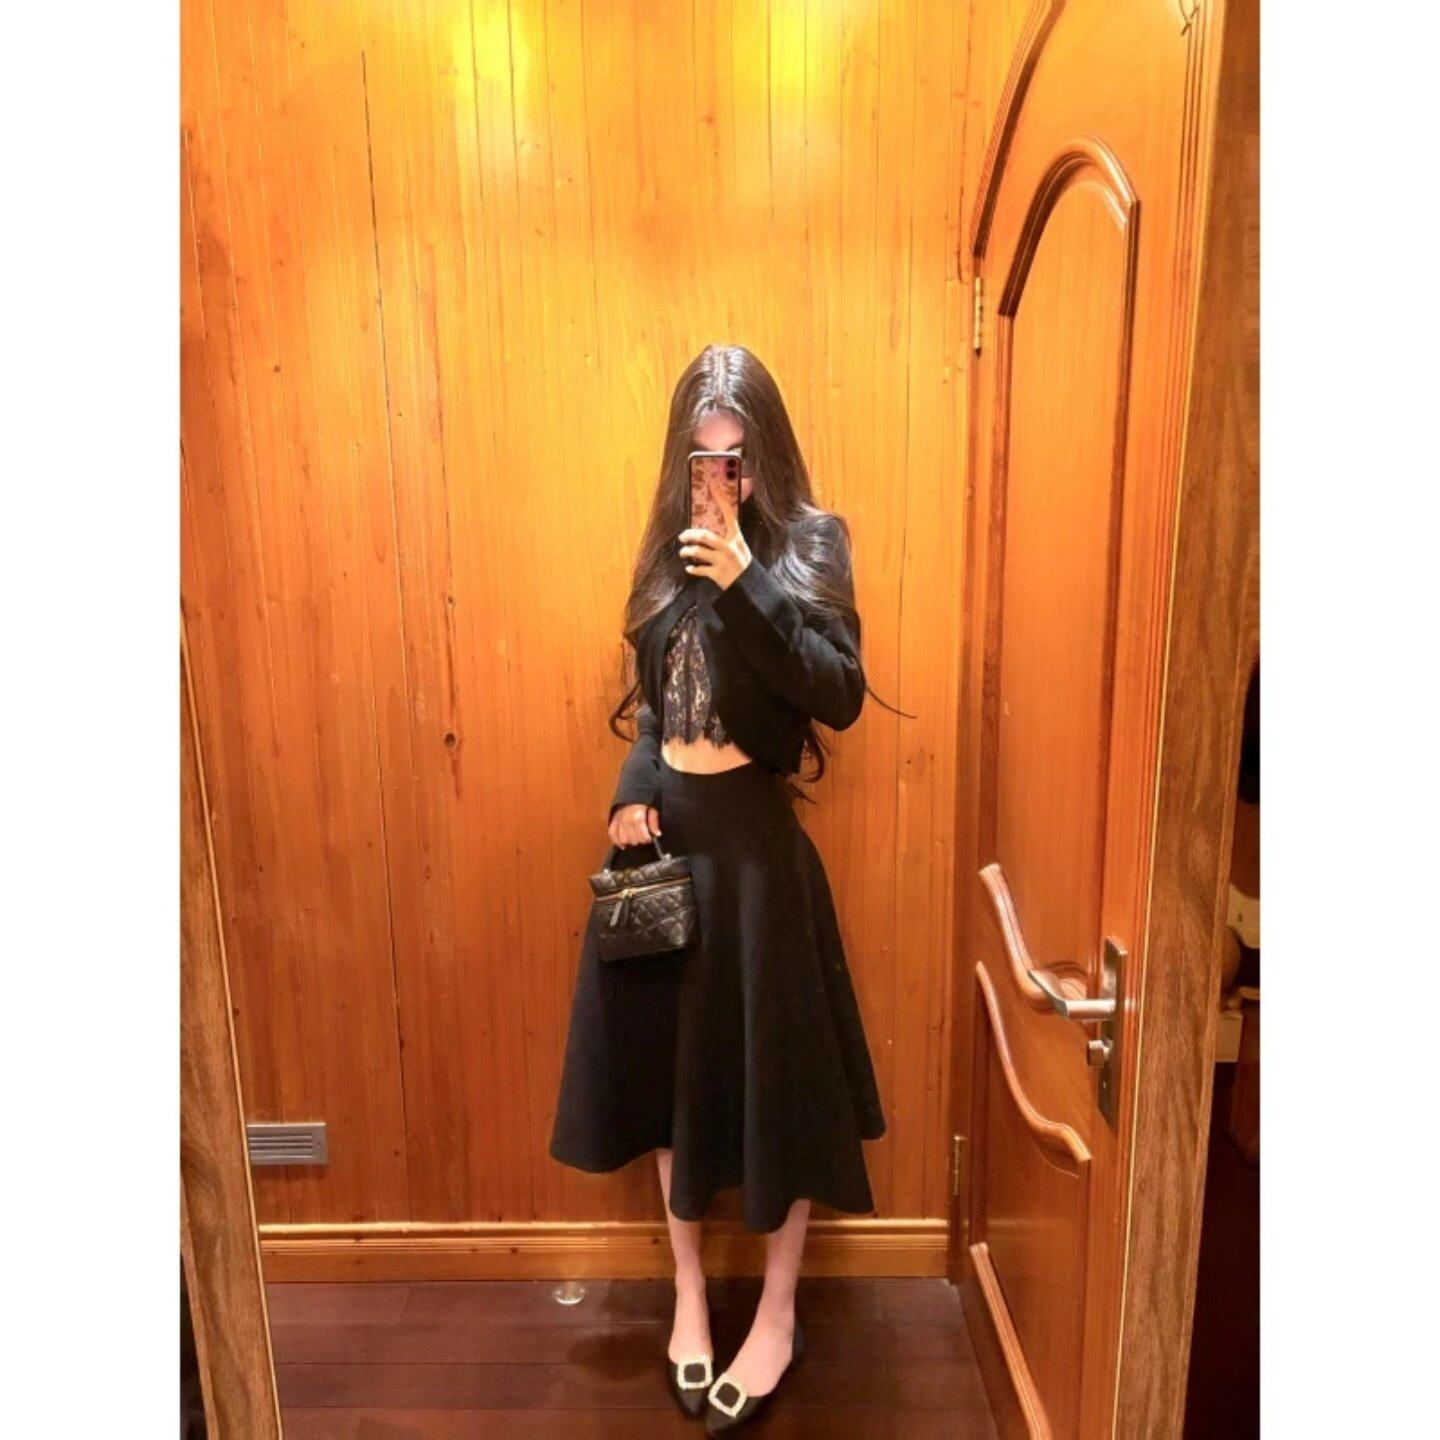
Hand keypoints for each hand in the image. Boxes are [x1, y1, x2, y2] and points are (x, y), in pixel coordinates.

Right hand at [609, 802, 661, 848]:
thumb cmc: (644, 799)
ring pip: (623, 839)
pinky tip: (623, 845)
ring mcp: (618, 820)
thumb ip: (654, 821)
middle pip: (633, 840)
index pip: (642, 837)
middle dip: (640, 840)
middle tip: (643, 835)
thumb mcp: (653, 807)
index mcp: (637, 817)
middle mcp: (626, 820)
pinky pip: (612, 834)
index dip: (648, 839)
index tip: (650, 837)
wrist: (633, 789)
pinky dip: (616, 841)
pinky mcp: (613, 819)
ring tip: (635, 837)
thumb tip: (657, 834)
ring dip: (630, 841)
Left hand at [678, 475, 752, 589]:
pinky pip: (699, 569)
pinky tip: (689, 568)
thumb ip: (729, 536)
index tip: (711, 485)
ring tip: (683, 552)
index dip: (720, 498)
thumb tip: (714, 526)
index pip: (728, 513)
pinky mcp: (717, 574)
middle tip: (683, 536)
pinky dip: (692, 569)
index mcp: (736, 537)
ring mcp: (722, 561)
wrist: (749, 587)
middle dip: (690, 534)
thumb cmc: (743, 564)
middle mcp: (729, 547)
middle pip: (705, 535)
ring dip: (687, 551)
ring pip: (698, 552)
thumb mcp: (741, 547)